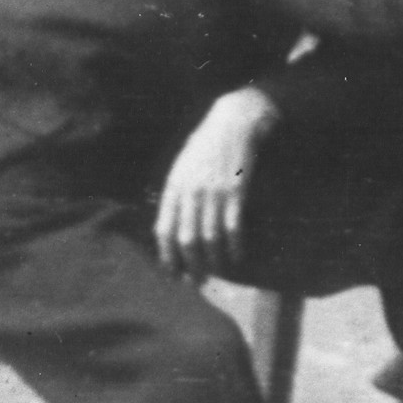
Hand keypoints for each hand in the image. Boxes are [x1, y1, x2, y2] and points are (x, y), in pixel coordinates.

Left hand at [155, 86, 279, 279]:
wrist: (234, 121)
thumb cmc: (207, 144)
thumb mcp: (183, 166)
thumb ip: (176, 193)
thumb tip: (171, 225)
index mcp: (173, 187)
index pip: (164, 231)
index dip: (167, 256)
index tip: (173, 273)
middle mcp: (190, 192)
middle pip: (186, 239)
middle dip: (191, 265)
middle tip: (197, 281)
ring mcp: (214, 192)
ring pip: (210, 237)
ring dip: (213, 260)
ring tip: (217, 272)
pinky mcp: (237, 190)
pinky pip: (233, 226)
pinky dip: (235, 245)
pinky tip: (238, 255)